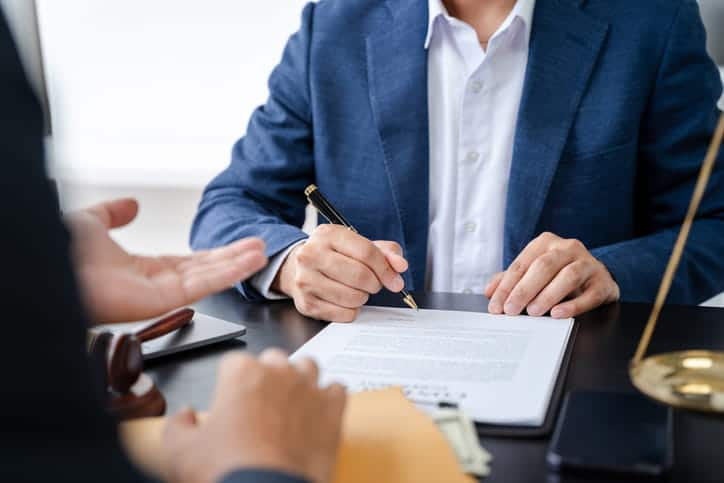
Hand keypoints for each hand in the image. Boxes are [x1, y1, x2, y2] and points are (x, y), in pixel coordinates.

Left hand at [67, 198, 267, 322]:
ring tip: (262, 251)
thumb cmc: (62, 250)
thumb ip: (113, 214)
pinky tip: (249, 261)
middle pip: (204, 271)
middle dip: (233, 259)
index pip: (187, 263)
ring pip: (208, 278)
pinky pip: (202, 285)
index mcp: (140, 270)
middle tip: (259, 248)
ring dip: (237, 265)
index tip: (236, 246)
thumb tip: (132, 204)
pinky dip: (229, 272)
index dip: (214, 254)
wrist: (51, 262)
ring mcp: (160, 295)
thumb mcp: (92, 223)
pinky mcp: (163, 301)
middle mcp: (153, 284)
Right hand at [163, 350, 345, 482]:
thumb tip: (185, 416)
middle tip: (258, 406)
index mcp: (241, 373)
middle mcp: (278, 372)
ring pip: (307, 367)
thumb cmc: (227, 472)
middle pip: (273, 360)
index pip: (234, 362)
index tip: (231, 400)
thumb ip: (179, 425)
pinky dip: (329, 399)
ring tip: (290, 405)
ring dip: (299, 380)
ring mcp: (309, 388)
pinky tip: (318, 414)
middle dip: (266, 377)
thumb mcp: (179, 451)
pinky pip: (337, 390)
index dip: (231, 383)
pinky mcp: (333, 410)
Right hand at [273, 224, 407, 321]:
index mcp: (327, 234)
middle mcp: (311, 254)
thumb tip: (400, 265)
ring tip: (357, 289)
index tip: (395, 280)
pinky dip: (352, 310)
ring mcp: (305, 280)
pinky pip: (343, 314)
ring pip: (353, 297)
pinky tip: (345, 300)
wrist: (297, 268)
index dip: (386, 269)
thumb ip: (385, 252)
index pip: (367, 252)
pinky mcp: (306, 303)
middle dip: (375, 284)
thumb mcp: (358, 245)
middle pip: (361, 276)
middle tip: (373, 284)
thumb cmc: (334, 255)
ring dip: (363, 297)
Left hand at [484, 232, 618, 317]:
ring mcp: (588, 263)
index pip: (522, 264)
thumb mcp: (533, 273)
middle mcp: (567, 248)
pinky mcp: (603, 282)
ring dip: (548, 295)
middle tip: (511, 310)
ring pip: (567, 276)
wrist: (596, 277)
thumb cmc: (558, 274)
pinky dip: (573, 305)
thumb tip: (490, 291)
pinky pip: (589, 294)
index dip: (507, 286)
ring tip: (533, 312)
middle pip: (543, 266)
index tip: (496, 305)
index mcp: (546, 242)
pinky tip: (559, 313)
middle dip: (524, 290)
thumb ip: (510, 279)